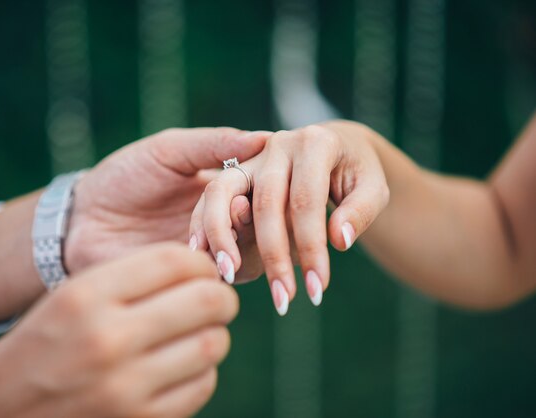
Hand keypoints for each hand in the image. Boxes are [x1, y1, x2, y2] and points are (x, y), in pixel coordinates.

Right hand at [0, 244, 237, 417]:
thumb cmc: (42, 346)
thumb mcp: (72, 297)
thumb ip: (132, 278)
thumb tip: (201, 270)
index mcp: (85, 297)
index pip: (175, 261)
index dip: (201, 263)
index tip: (202, 271)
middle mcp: (106, 339)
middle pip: (206, 301)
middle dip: (221, 297)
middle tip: (216, 300)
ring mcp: (125, 388)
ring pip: (213, 344)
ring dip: (214, 334)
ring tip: (199, 332)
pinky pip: (203, 385)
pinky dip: (202, 371)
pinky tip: (183, 366)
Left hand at [65, 128, 268, 272]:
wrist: (80, 220)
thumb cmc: (123, 177)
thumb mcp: (168, 152)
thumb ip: (213, 145)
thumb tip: (265, 138)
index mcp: (225, 188)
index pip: (261, 193)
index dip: (258, 196)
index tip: (241, 196)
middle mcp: (225, 222)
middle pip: (260, 227)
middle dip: (249, 224)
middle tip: (234, 216)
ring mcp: (211, 254)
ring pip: (247, 258)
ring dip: (234, 249)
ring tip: (207, 241)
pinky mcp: (192, 282)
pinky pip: (219, 284)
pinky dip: (215, 274)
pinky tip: (197, 263)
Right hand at [189, 121, 389, 314]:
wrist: (334, 149)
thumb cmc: (356, 173)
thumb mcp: (373, 188)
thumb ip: (360, 212)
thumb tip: (339, 242)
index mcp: (315, 143)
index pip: (307, 201)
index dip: (311, 248)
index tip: (317, 289)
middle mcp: (277, 145)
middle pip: (265, 203)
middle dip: (272, 256)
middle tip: (283, 301)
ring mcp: (251, 157)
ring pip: (223, 192)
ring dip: (222, 236)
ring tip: (228, 276)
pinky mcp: (234, 172)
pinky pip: (210, 197)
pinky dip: (204, 227)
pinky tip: (207, 259)